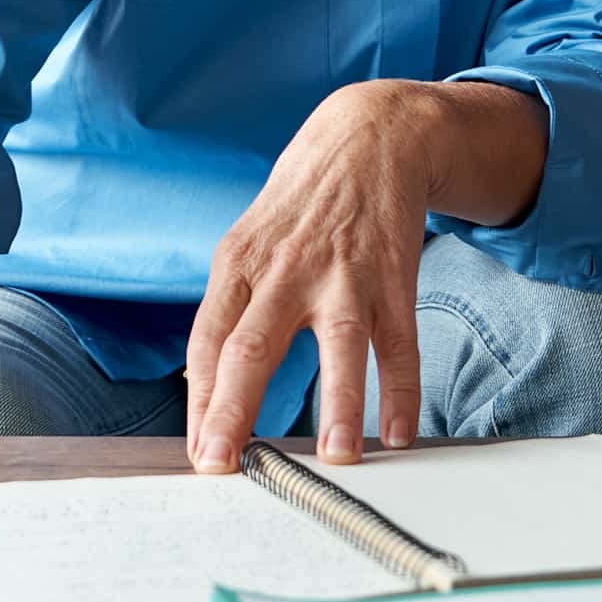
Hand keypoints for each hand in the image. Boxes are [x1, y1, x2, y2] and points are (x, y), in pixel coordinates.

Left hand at [184, 80, 436, 471]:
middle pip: (252, 345)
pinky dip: (401, 391)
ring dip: (340, 405)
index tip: (200, 453)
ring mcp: (343, 275)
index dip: (200, 400)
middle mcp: (285, 271)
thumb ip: (229, 310)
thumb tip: (203, 389)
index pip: (207, 341)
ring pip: (338, 344)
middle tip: (223, 464)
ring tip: (337, 457)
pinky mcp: (392, 279)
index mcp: (238, 264)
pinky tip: (400, 432)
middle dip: (234, 409)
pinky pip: (399, 343)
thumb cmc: (298, 206)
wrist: (367, 138)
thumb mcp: (246, 243)